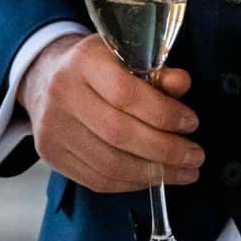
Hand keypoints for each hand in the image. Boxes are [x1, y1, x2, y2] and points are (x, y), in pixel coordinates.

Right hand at [18, 33, 202, 194]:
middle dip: (166, 151)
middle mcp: (62, 93)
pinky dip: (132, 184)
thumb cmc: (96, 68)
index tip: (191, 123)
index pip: (125, 93)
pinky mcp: (51, 154)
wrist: (45, 78)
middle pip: (118, 133)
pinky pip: (97, 180)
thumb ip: (156, 72)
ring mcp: (52, 127)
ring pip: (109, 164)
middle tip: (195, 156)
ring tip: (184, 172)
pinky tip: (154, 177)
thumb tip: (182, 84)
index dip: (163, 113)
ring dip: (154, 174)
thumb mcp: (125, 57)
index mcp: (84, 60)